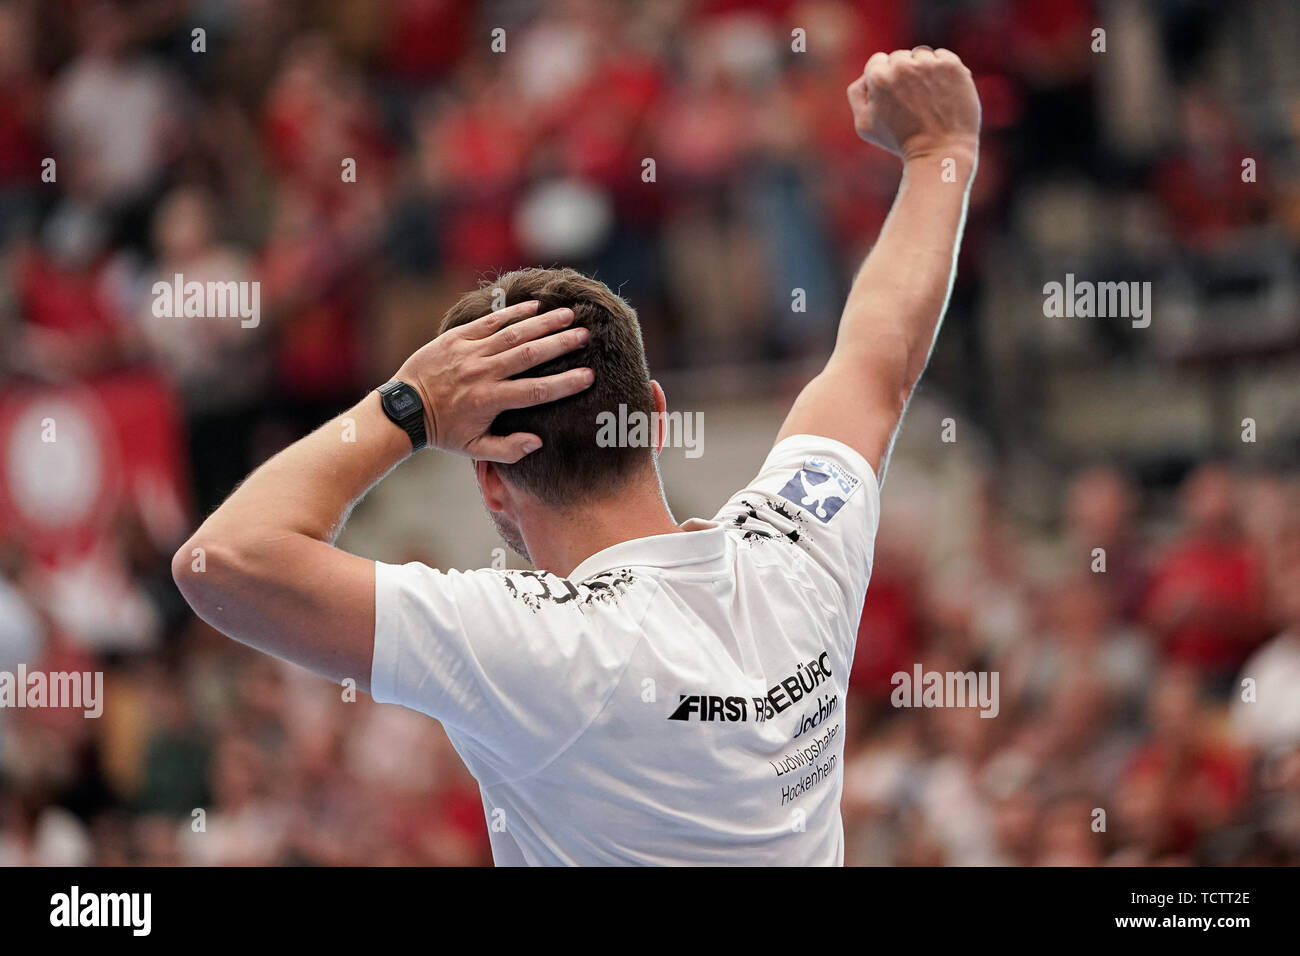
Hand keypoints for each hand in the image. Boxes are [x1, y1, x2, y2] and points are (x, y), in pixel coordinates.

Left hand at [395, 300, 592, 461]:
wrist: (403, 409)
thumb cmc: (443, 431)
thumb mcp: (474, 449)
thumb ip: (508, 449)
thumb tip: (538, 443)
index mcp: (490, 401)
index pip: (536, 391)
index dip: (564, 384)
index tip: (588, 376)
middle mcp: (482, 373)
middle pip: (529, 355)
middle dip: (560, 344)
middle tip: (585, 336)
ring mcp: (469, 352)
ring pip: (512, 333)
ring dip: (543, 323)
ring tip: (569, 314)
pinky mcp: (456, 337)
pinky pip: (489, 321)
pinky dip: (513, 312)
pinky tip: (535, 306)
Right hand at [847, 47, 979, 162]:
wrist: (939, 152)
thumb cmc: (900, 141)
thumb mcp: (864, 125)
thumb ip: (857, 94)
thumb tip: (867, 75)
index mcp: (879, 76)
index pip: (878, 62)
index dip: (884, 81)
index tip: (893, 99)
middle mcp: (903, 64)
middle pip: (899, 57)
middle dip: (902, 75)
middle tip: (911, 103)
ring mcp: (929, 63)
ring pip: (920, 55)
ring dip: (922, 70)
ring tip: (926, 98)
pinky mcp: (952, 65)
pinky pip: (941, 57)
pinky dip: (941, 71)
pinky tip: (941, 93)